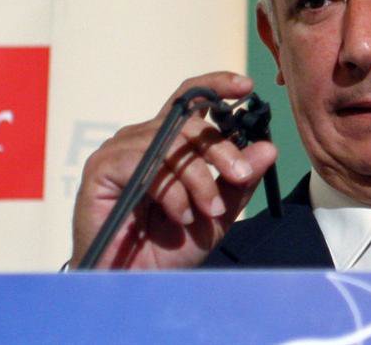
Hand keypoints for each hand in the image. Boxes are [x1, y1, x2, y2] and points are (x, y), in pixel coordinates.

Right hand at [71, 72, 276, 268]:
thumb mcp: (217, 212)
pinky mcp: (102, 168)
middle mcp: (142, 139)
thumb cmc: (170, 249)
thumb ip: (240, 180)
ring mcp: (120, 150)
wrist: (137, 283)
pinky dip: (172, 191)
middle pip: (190, 124)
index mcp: (168, 144)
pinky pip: (147, 163)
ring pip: (173, 145)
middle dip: (222, 150)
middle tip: (240, 176)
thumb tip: (268, 146)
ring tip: (207, 211)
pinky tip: (180, 215)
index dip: (216, 86)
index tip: (247, 87)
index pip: (190, 100)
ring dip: (199, 180)